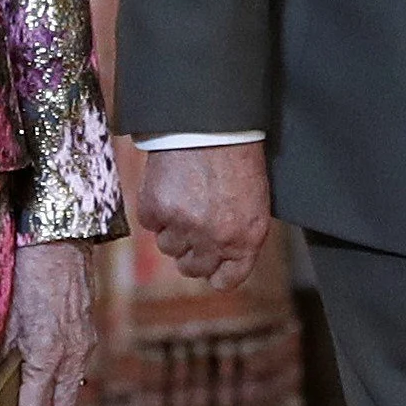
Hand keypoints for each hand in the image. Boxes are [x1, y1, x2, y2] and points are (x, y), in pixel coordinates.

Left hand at [9, 242, 96, 405]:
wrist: (59, 240)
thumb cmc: (27, 273)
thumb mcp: (5, 317)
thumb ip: (3, 354)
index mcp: (46, 354)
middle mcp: (72, 355)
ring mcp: (85, 345)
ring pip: (71, 392)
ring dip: (53, 398)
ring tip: (29, 387)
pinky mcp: (89, 333)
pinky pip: (77, 369)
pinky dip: (61, 375)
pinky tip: (44, 362)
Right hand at [136, 141, 271, 289]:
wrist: (212, 124)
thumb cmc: (239, 157)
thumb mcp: (256, 202)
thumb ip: (240, 235)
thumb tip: (223, 256)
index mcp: (246, 239)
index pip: (226, 281)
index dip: (216, 273)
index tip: (211, 264)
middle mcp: (215, 239)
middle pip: (192, 269)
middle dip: (191, 253)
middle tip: (193, 228)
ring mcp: (184, 226)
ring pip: (168, 247)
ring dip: (173, 230)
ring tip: (184, 199)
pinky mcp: (156, 209)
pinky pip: (150, 223)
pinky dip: (156, 209)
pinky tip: (170, 187)